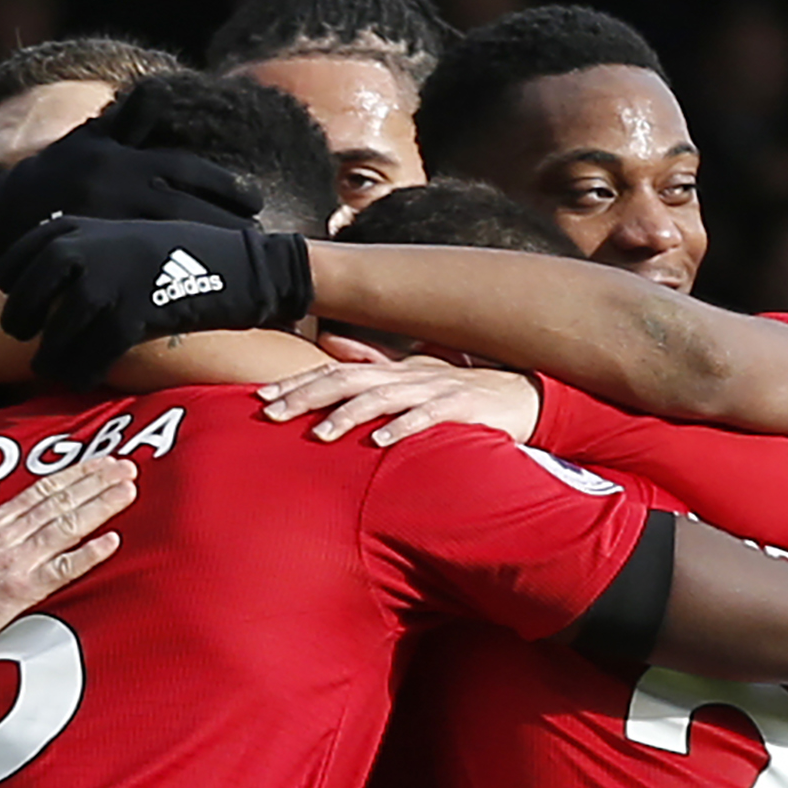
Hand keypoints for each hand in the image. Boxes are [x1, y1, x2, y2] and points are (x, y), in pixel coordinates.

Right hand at [0, 121, 261, 270]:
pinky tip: (195, 291)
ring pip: (166, 235)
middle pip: (184, 205)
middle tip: (258, 240)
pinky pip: (134, 263)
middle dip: (224, 222)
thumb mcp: (90, 137)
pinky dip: (168, 276)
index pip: (186, 169)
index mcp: (122, 156)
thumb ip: (126, 116)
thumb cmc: (56, 175)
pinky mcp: (87, 250)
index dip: (225, 187)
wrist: (0, 213)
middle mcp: (113, 183)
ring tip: (241, 269)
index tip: (255, 202)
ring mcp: (100, 219)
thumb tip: (155, 89)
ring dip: (205, 250)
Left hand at [0, 217, 312, 386]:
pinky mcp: (134, 311)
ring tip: (47, 369)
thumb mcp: (122, 235)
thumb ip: (83, 247)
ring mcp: (109, 279)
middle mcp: (86, 248)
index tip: (17, 305)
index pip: (17, 259)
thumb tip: (46, 277)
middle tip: (21, 339)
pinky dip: (82, 371)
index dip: (12, 287)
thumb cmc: (179, 255)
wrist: (238, 265)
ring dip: (48, 356)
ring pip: (57, 330)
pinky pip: (94, 352)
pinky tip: (81, 380)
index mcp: (78, 225)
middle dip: (19, 320)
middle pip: (26, 293)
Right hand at [0, 456, 137, 652]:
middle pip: (62, 501)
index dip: (76, 473)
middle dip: (97, 482)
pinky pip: (62, 570)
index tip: (101, 462)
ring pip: (67, 526)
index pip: (43, 489)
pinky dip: (87, 555)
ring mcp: (19, 562)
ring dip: (100, 507)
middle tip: (128, 467)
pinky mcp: (24, 591)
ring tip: (128, 491)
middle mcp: (10, 536)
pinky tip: (112, 541)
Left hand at [257, 354, 541, 445]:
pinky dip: (404, 429)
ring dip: (348, 416)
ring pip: (383, 399)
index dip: (298, 383)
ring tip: (319, 435)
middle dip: (306, 397)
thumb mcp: (415, 378)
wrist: (526, 396)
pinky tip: (381, 443)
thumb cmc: (464, 393)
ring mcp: (435, 390)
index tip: (261, 399)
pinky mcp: (462, 409)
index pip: (335, 373)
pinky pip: (429, 418)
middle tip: (271, 415)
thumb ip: (373, 363)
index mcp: (393, 371)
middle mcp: (408, 375)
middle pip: (347, 381)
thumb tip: (331, 344)